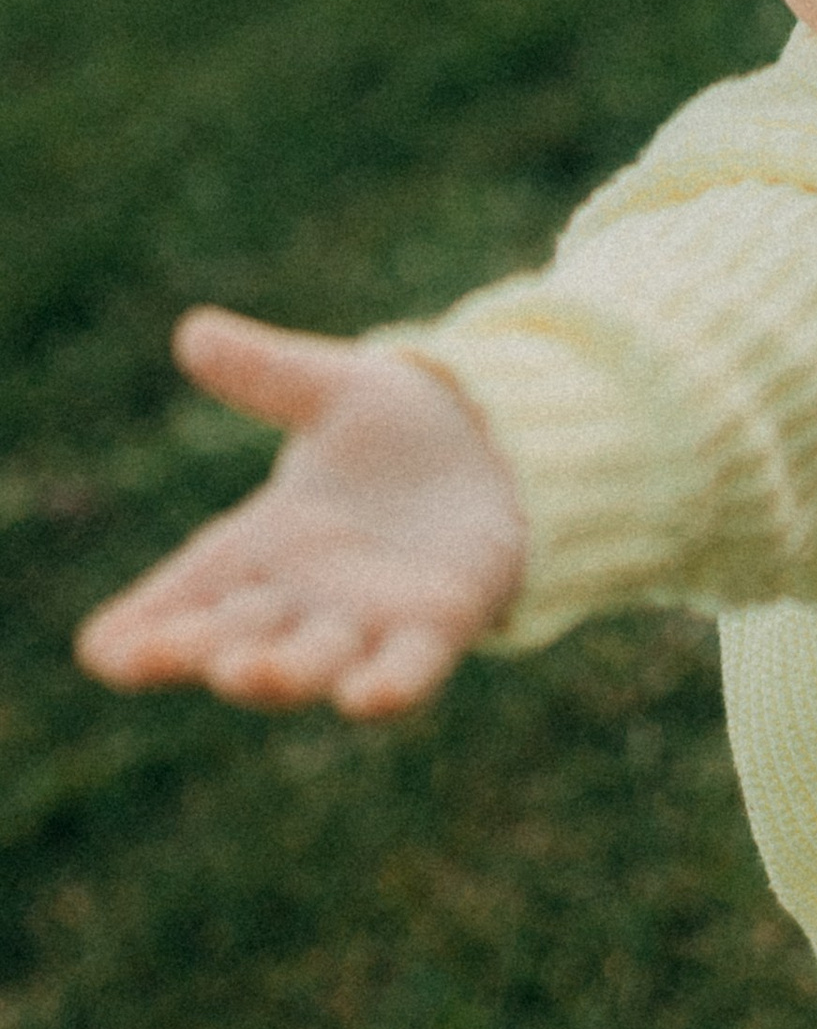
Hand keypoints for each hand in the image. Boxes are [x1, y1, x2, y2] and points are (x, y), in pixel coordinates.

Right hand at [76, 307, 527, 716]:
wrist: (504, 442)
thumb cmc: (400, 425)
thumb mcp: (332, 389)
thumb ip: (267, 372)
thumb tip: (195, 330)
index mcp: (262, 544)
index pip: (188, 593)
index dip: (144, 625)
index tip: (100, 650)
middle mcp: (305, 596)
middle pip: (238, 636)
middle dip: (200, 650)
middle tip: (160, 654)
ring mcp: (370, 619)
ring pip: (314, 662)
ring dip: (281, 674)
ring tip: (248, 675)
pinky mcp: (441, 624)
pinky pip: (409, 670)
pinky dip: (389, 687)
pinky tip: (369, 698)